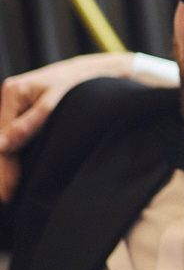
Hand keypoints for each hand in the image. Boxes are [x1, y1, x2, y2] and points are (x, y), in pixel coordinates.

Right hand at [0, 53, 132, 201]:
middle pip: (0, 141)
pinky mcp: (20, 111)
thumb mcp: (54, 103)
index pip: (2, 137)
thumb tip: (1, 146)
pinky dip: (12, 155)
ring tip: (8, 192)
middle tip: (6, 197)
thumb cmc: (75, 85)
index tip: (8, 190)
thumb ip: (29, 123)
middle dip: (2, 169)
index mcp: (13, 92)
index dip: (4, 166)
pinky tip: (12, 172)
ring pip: (4, 141)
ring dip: (5, 164)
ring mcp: (13, 104)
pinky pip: (11, 136)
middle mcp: (8, 97)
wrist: (89, 72)